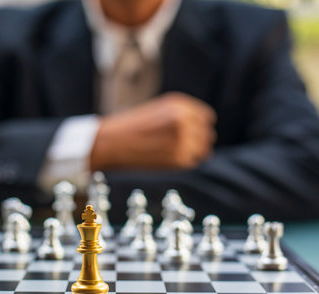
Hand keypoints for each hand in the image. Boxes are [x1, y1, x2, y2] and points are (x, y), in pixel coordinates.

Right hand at [89, 92, 216, 170]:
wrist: (111, 142)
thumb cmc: (132, 126)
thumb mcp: (159, 109)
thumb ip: (182, 115)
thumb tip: (203, 128)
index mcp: (179, 105)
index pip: (207, 118)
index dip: (199, 127)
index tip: (190, 134)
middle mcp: (183, 120)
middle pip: (207, 134)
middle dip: (197, 141)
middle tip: (180, 147)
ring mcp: (182, 139)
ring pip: (204, 150)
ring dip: (193, 153)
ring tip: (174, 153)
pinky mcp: (179, 159)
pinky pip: (193, 162)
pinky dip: (184, 163)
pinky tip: (167, 159)